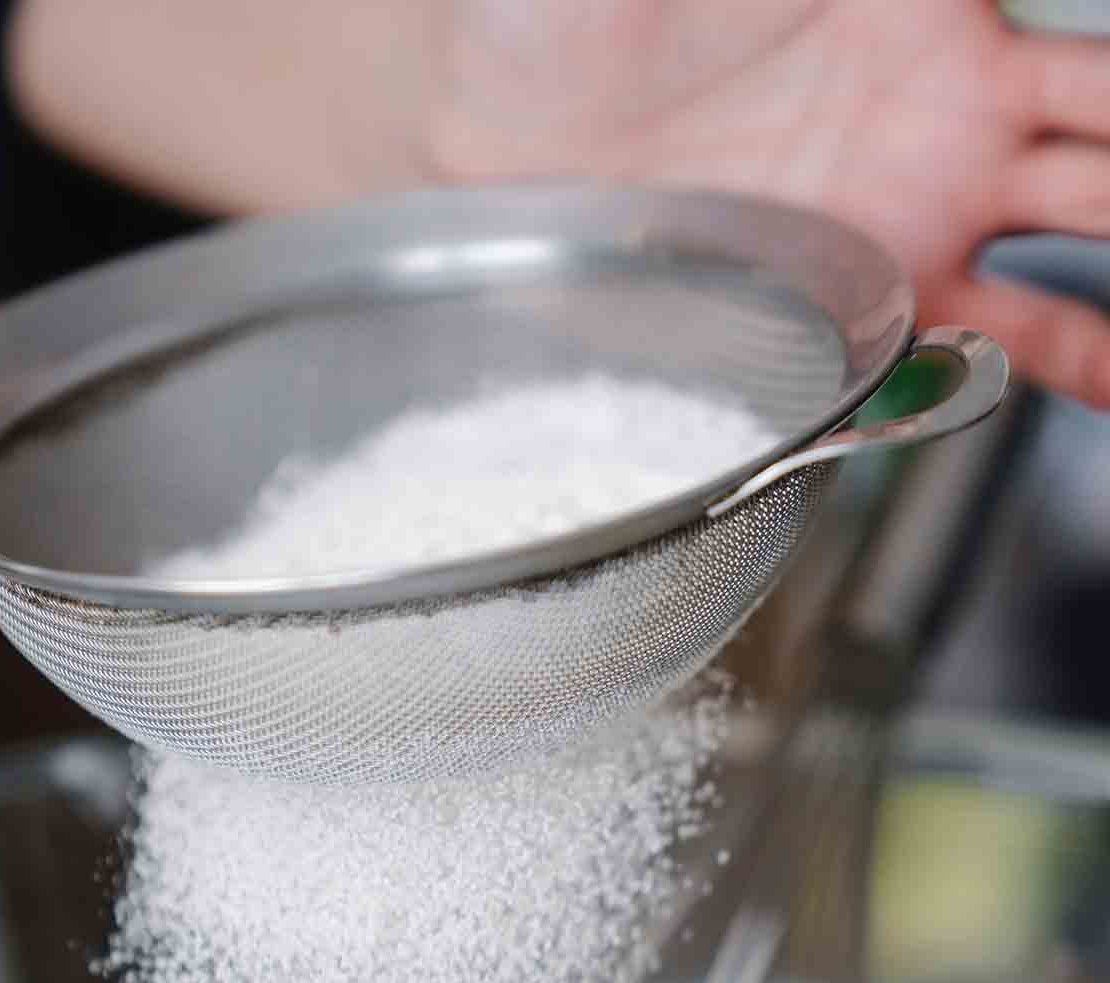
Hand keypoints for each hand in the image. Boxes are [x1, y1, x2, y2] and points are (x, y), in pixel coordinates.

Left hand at [437, 0, 1109, 405]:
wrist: (493, 153)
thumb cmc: (552, 20)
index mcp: (921, 3)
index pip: (1071, 36)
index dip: (1108, 77)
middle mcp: (947, 103)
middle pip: (1103, 120)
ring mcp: (924, 206)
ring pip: (1086, 219)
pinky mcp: (885, 298)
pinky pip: (1004, 329)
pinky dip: (1073, 358)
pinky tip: (1109, 385)